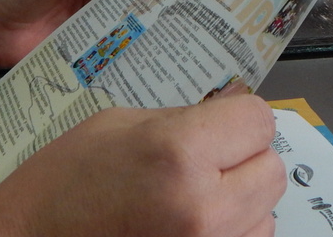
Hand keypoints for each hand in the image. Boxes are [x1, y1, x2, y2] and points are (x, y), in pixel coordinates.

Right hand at [0, 95, 284, 236]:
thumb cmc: (61, 187)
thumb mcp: (119, 125)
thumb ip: (185, 118)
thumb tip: (234, 107)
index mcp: (179, 154)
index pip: (259, 121)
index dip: (238, 118)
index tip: (220, 122)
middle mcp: (203, 209)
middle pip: (271, 170)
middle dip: (243, 159)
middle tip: (204, 161)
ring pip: (265, 214)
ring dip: (239, 202)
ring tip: (188, 198)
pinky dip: (229, 233)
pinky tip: (186, 225)